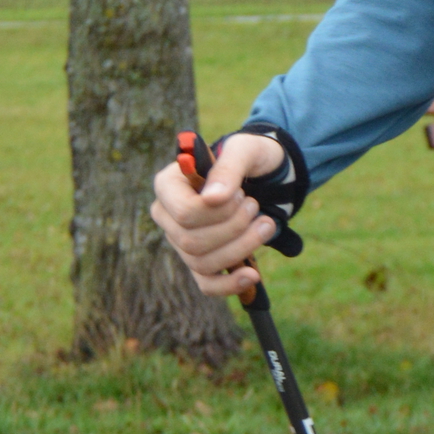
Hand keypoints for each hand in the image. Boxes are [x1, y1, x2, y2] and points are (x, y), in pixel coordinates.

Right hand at [149, 132, 285, 296]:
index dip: (218, 211)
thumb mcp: (244, 150)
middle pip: (192, 242)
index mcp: (167, 185)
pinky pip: (206, 284)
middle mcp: (168, 216)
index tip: (240, 194)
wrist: (262, 173)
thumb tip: (212, 198)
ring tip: (265, 224)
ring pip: (202, 263)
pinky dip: (230, 284)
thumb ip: (228, 168)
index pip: (184, 212)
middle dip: (234, 228)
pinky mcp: (200, 260)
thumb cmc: (247, 157)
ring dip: (242, 247)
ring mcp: (181, 241)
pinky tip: (253, 275)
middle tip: (254, 206)